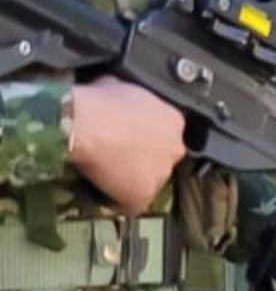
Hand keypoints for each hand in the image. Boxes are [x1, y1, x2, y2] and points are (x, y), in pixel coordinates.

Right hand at [68, 78, 186, 214]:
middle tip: (116, 157)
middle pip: (161, 158)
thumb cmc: (98, 102)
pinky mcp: (143, 195)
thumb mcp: (120, 86)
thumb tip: (117, 94)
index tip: (126, 138)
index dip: (143, 138)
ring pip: (148, 181)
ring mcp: (161, 174)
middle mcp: (175, 148)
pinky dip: (117, 201)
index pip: (165, 134)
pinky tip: (102, 193)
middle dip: (141, 159)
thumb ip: (131, 99)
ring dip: (131, 180)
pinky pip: (131, 204)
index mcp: (174, 120)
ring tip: (105, 175)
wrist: (84, 125)